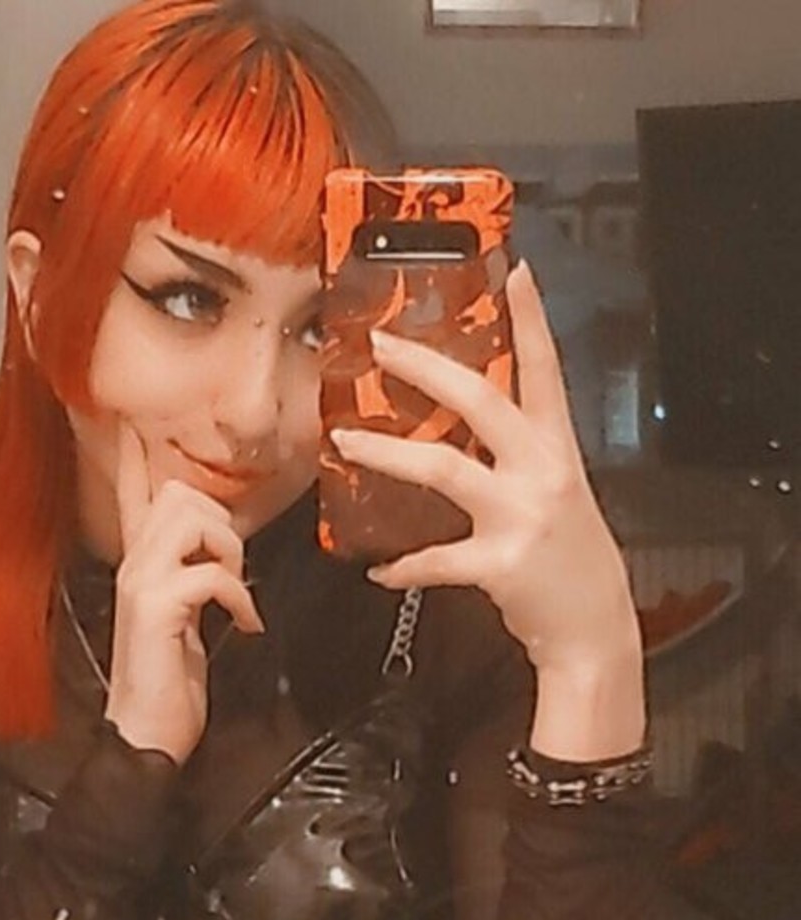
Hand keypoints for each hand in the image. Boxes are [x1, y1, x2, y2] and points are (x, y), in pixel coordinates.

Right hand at [103, 426, 264, 766]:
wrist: (145, 738)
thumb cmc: (167, 687)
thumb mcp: (184, 621)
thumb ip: (193, 580)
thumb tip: (219, 555)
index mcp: (139, 566)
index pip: (132, 494)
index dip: (133, 455)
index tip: (132, 422)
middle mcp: (132, 565)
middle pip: (177, 492)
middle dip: (221, 522)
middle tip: (234, 571)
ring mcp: (140, 583)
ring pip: (190, 518)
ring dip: (228, 551)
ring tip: (235, 594)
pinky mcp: (153, 608)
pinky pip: (208, 572)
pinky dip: (239, 596)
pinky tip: (243, 624)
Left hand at [330, 261, 641, 681]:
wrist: (593, 631)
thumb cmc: (569, 563)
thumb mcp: (556, 496)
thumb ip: (516, 460)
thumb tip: (463, 431)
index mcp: (557, 451)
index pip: (545, 370)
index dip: (532, 319)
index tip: (514, 270)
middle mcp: (542, 473)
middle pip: (481, 400)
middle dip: (426, 368)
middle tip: (381, 345)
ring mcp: (521, 517)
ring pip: (443, 468)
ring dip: (386, 453)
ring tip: (344, 440)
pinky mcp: (500, 564)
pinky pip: (435, 559)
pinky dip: (401, 565)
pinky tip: (376, 570)